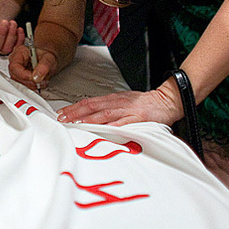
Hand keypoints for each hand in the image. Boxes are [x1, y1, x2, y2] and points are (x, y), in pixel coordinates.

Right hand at [8, 44, 56, 90]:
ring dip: (32, 85)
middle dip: (30, 81)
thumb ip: (44, 66)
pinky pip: (24, 85)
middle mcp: (16, 61)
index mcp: (20, 52)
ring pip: (20, 82)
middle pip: (16, 76)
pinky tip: (41, 81)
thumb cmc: (48, 53)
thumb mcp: (49, 57)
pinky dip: (34, 86)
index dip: (24, 75)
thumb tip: (36, 77)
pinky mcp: (21, 77)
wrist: (50, 55)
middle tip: (41, 80)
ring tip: (43, 80)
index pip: (15, 67)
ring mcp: (17, 70)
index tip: (34, 78)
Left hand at [56, 89, 182, 126]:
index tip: (62, 113)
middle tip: (63, 118)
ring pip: (105, 113)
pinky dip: (113, 125)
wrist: (166, 101)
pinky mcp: (138, 117)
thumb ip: (108, 110)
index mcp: (113, 99)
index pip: (89, 102)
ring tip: (77, 123)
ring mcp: (128, 109)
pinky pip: (124, 122)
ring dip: (90, 118)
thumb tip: (90, 117)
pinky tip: (104, 129)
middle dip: (76, 112)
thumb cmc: (144, 104)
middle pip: (93, 106)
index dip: (74, 107)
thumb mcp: (123, 103)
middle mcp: (118, 102)